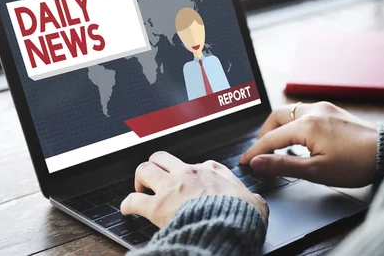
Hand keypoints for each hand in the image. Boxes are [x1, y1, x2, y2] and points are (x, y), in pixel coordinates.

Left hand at [121, 151, 268, 227]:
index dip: (190, 174)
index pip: (196, 164)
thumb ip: (252, 198)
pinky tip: (127, 209)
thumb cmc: (242, 215)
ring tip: (140, 189)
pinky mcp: (157, 206)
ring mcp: (171, 187)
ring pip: (144, 169)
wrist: (229, 226)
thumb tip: (256, 203)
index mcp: (212, 170)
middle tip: (155, 179)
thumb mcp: (255, 202)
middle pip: (162, 157)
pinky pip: (133, 200)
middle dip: (156, 166)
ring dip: (140, 179)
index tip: (189, 182)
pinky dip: (127, 204)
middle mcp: (188, 173)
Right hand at [239, 102, 376, 187]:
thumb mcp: (316, 171)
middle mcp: (313, 111)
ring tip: (276, 146)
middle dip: (264, 133)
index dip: (255, 151)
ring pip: (290, 112)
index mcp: (306, 125)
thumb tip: (258, 162)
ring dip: (279, 127)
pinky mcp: (333, 111)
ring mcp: (324, 108)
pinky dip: (293, 123)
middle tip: (260, 151)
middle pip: (276, 117)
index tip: (245, 162)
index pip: (271, 138)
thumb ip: (283, 165)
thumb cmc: (356, 163)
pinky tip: (298, 138)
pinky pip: (304, 112)